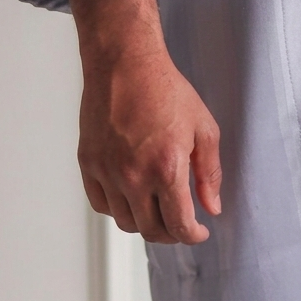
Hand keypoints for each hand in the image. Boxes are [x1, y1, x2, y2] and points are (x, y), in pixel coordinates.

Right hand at [54, 0, 221, 243]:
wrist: (125, 64)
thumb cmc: (165, 89)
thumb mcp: (203, 127)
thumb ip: (209, 172)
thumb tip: (212, 206)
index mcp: (166, 169)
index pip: (179, 225)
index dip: (192, 235)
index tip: (199, 231)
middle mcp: (133, 177)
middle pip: (151, 231)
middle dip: (171, 233)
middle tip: (181, 222)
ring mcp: (107, 173)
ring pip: (125, 222)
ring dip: (144, 222)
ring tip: (157, 207)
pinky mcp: (88, 165)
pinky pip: (102, 204)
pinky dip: (118, 208)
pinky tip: (132, 195)